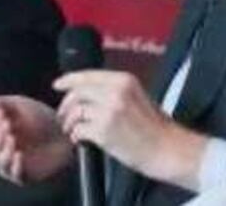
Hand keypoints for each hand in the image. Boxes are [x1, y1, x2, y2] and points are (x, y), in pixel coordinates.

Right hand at [0, 96, 73, 184]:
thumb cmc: (41, 118)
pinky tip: (19, 154)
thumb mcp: (22, 105)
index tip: (0, 111)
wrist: (65, 133)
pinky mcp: (25, 176)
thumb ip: (5, 102)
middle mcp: (1, 151)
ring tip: (11, 138)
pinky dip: (15, 165)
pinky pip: (15, 175)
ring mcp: (12, 164)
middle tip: (6, 123)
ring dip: (2, 150)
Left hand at [54, 70, 207, 190]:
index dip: (68, 79)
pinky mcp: (104, 131)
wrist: (168, 149)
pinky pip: (79, 130)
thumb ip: (113, 90)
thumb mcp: (137, 96)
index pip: (87, 75)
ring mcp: (109, 111)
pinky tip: (80, 140)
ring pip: (76, 112)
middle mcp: (115, 92)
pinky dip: (76, 136)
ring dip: (69, 123)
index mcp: (124, 80)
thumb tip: (86, 91)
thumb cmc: (155, 128)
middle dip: (66, 105)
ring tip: (72, 130)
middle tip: (63, 116)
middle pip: (77, 92)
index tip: (58, 85)